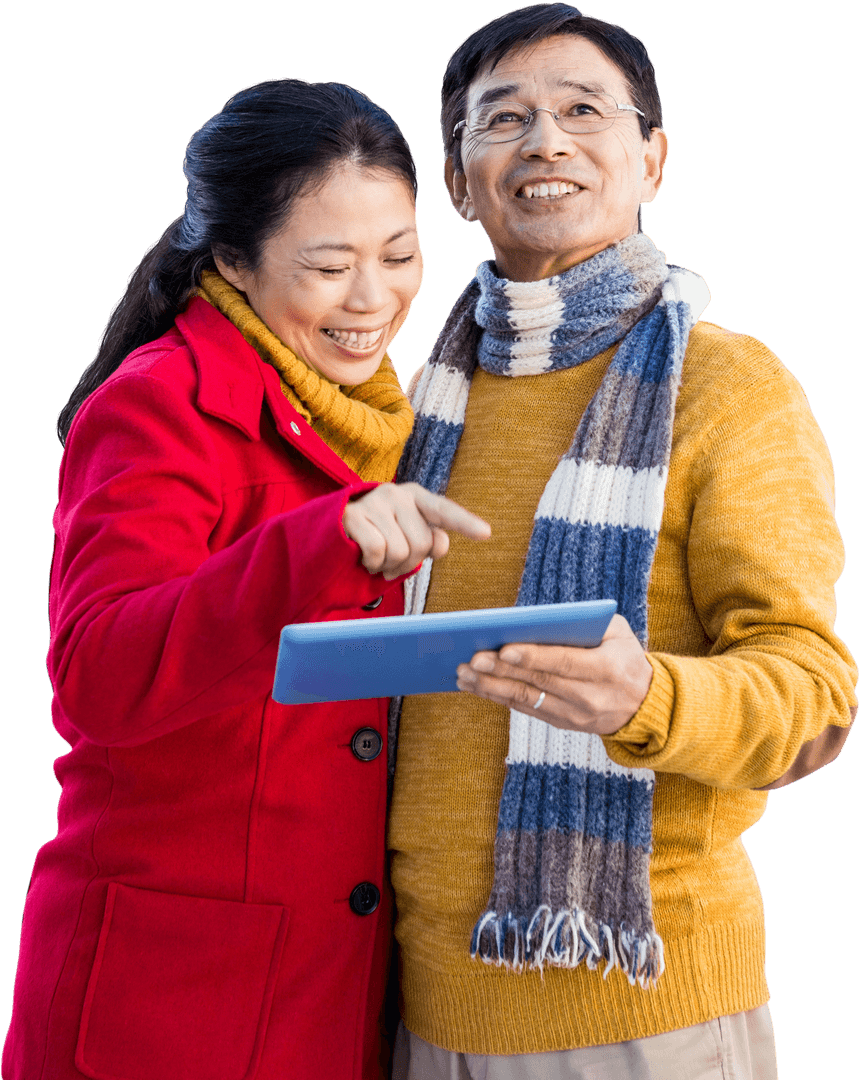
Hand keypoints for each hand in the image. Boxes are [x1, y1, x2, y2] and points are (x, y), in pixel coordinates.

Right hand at [343, 482, 490, 579]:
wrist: (333, 531)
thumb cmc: (379, 536)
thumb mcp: (408, 537)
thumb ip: (430, 539)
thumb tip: (440, 543)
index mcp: (417, 497)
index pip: (444, 510)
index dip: (465, 523)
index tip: (486, 533)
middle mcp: (398, 493)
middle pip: (421, 544)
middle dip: (408, 562)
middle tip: (392, 561)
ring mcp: (374, 502)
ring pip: (399, 551)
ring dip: (388, 566)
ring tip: (376, 558)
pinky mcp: (352, 515)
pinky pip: (377, 552)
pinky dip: (372, 564)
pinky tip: (362, 556)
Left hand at [455, 614, 652, 735]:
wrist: (644, 705)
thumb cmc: (625, 657)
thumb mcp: (618, 634)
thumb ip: (586, 623)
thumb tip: (540, 620)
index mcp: (607, 669)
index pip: (563, 663)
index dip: (532, 657)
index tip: (504, 649)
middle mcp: (590, 696)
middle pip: (538, 683)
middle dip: (502, 671)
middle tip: (471, 659)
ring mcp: (575, 715)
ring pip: (526, 700)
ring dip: (491, 687)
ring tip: (464, 673)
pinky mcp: (561, 723)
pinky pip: (525, 709)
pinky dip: (498, 697)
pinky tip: (475, 685)